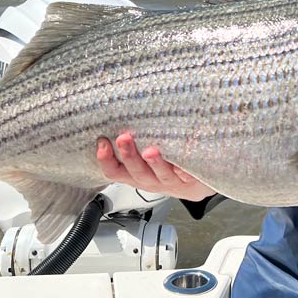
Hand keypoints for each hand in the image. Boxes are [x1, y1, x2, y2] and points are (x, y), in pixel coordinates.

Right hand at [96, 131, 215, 201]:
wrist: (196, 185)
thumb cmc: (167, 168)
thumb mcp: (144, 159)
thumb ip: (135, 141)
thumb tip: (123, 112)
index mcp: (137, 174)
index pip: (115, 171)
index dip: (105, 160)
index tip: (102, 143)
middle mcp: (151, 180)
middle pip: (136, 172)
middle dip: (128, 156)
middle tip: (123, 139)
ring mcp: (170, 181)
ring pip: (160, 174)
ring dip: (154, 162)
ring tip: (151, 151)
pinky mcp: (189, 180)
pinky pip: (186, 174)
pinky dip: (183, 168)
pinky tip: (181, 159)